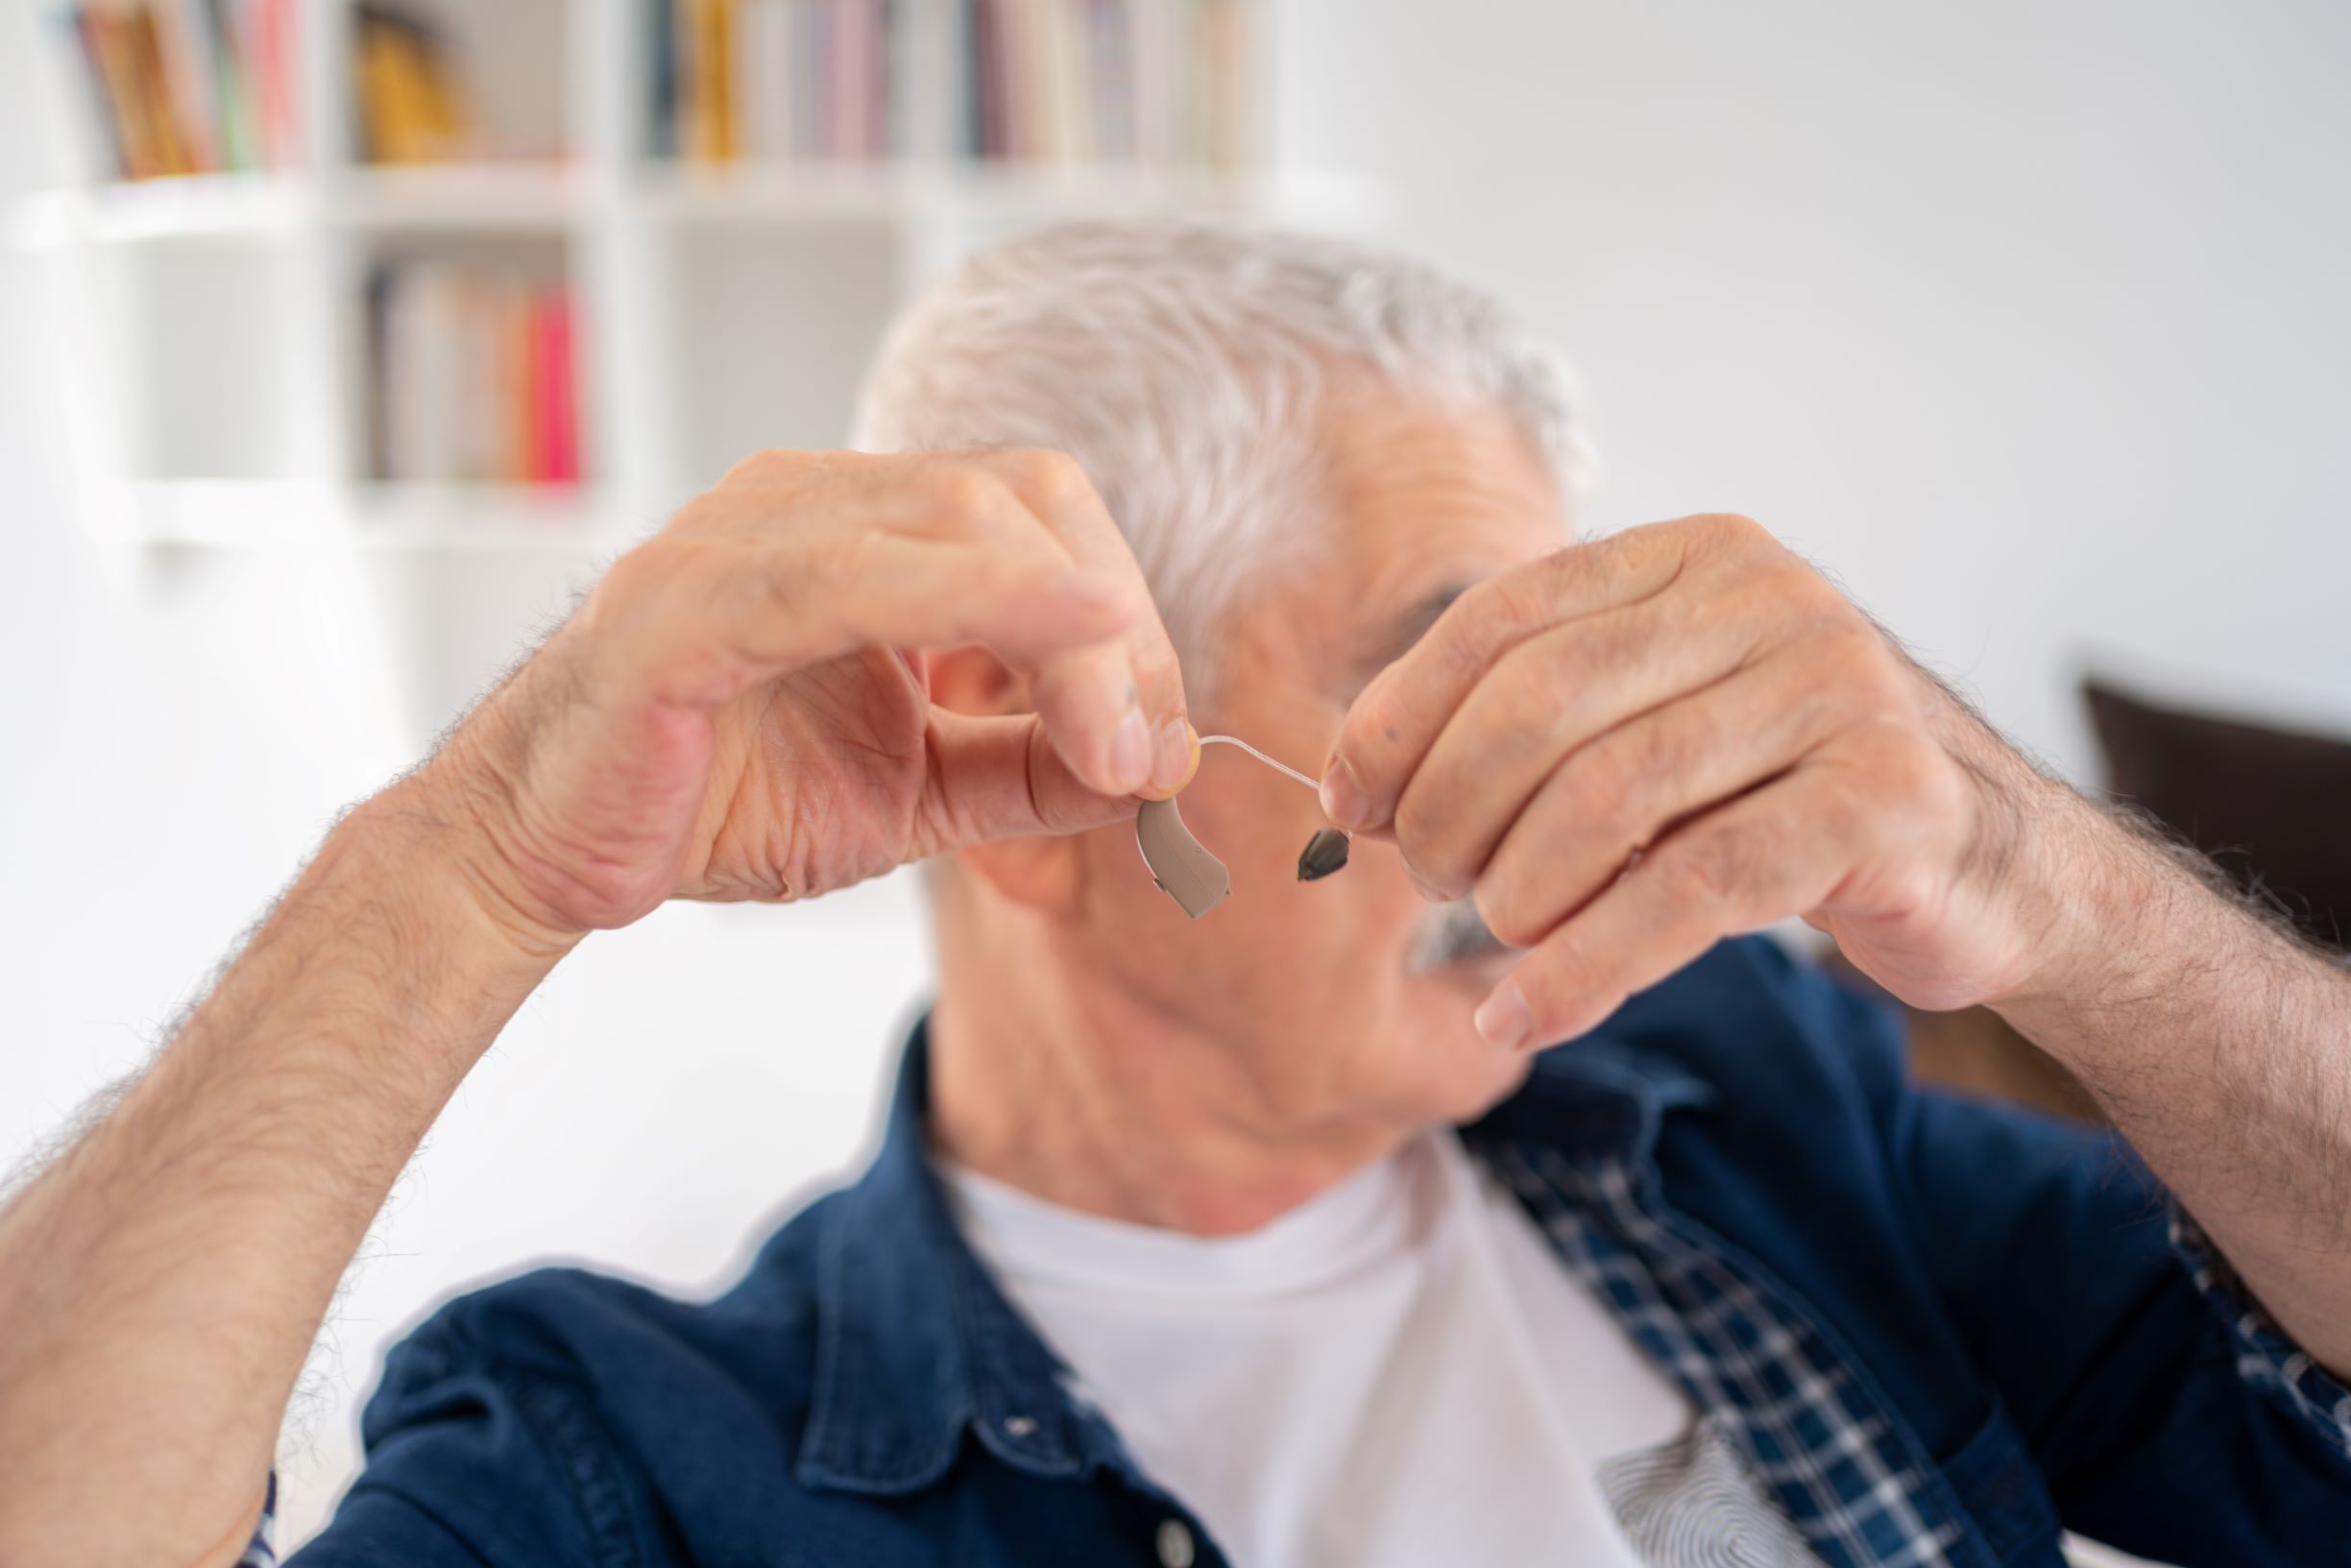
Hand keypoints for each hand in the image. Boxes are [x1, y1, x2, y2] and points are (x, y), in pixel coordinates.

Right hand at [415, 449, 1193, 942]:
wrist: (546, 853)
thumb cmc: (718, 799)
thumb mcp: (915, 794)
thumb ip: (1031, 771)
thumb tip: (1163, 761)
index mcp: (864, 527)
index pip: (1037, 510)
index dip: (1126, 615)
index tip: (1158, 743)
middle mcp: (808, 501)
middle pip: (1018, 494)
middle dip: (1114, 623)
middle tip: (1144, 751)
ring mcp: (740, 537)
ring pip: (954, 518)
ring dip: (1068, 630)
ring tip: (1116, 748)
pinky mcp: (682, 608)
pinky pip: (845, 578)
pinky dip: (976, 596)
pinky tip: (1068, 630)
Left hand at [1320, 513, 2084, 1047]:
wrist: (1992, 866)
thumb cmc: (1786, 796)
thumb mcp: (1661, 722)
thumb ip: (1540, 719)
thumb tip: (1354, 774)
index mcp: (1696, 557)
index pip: (1504, 616)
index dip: (1402, 715)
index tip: (1347, 806)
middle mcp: (1770, 598)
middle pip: (1541, 702)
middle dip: (1452, 809)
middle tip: (1433, 882)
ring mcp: (1839, 689)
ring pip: (1608, 797)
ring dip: (1516, 892)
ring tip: (1496, 939)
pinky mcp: (1883, 800)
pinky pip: (1689, 892)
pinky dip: (1584, 968)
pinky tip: (1524, 1016)